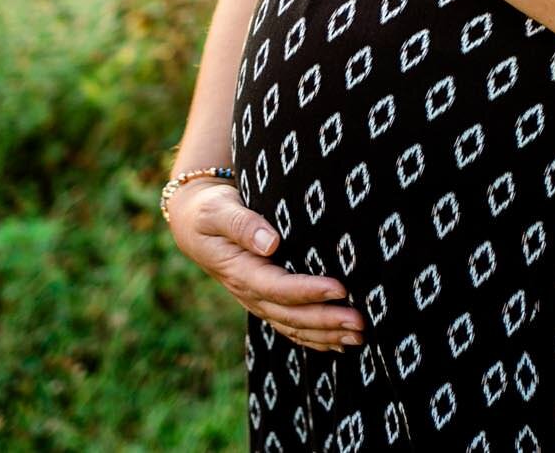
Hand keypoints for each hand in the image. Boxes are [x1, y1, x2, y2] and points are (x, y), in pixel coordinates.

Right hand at [167, 181, 364, 354]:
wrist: (194, 225)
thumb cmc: (210, 211)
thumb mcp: (219, 211)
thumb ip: (243, 224)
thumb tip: (271, 242)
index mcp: (240, 271)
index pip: (278, 287)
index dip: (309, 291)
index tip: (340, 288)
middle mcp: (249, 292)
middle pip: (291, 314)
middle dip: (326, 321)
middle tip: (360, 322)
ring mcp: (257, 301)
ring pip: (293, 326)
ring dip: (326, 334)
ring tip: (359, 337)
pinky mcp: (265, 301)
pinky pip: (290, 327)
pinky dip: (315, 338)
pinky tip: (339, 343)